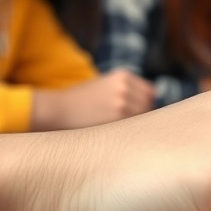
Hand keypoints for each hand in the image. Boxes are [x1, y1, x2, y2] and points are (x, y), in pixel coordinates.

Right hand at [32, 69, 154, 130]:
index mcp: (122, 75)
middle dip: (143, 115)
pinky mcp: (118, 117)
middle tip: (130, 125)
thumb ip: (126, 90)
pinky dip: (132, 131)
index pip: (150, 92)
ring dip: (138, 124)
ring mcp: (122, 101)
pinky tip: (121, 134)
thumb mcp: (104, 85)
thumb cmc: (79, 100)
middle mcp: (125, 86)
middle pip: (149, 104)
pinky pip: (135, 126)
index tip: (137, 114)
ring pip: (144, 116)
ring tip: (123, 130)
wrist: (57, 109)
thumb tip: (153, 98)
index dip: (145, 105)